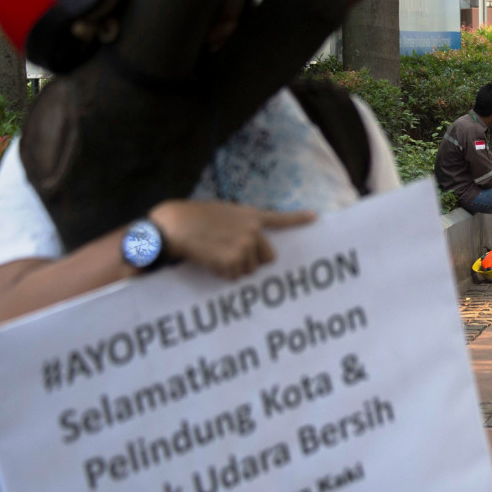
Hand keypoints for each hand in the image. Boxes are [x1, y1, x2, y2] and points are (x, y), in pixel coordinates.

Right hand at [150, 200, 315, 279]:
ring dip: (233, 268)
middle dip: (251, 262)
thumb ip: (241, 226)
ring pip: (248, 270)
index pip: (279, 219)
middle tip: (228, 254)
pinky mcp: (235, 259)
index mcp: (250, 216)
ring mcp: (246, 245)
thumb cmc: (193, 220)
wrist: (175, 225)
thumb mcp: (223, 215)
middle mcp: (253, 231)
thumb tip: (249, 246)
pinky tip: (209, 259)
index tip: (315, 218)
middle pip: (266, 259)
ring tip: (214, 252)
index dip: (298, 219)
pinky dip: (221, 273)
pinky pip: (233, 277)